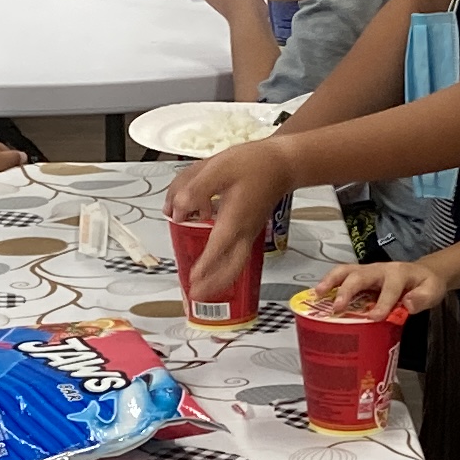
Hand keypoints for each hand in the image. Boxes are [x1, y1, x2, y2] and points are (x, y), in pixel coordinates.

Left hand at [164, 140, 290, 302]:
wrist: (282, 163)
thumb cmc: (252, 164)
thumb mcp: (218, 169)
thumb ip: (194, 190)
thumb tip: (177, 211)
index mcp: (234, 219)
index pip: (218, 249)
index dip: (205, 266)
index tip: (192, 280)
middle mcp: (243, 231)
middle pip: (232, 268)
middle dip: (214, 284)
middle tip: (197, 296)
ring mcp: (249, 232)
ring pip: (236, 264)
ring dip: (220, 279)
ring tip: (203, 288)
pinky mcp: (250, 228)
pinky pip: (237, 255)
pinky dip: (225, 266)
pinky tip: (213, 264)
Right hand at [305, 257, 443, 320]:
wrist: (422, 273)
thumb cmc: (426, 284)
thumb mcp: (432, 291)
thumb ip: (422, 298)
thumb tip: (408, 304)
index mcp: (398, 274)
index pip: (389, 288)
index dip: (382, 303)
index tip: (375, 317)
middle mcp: (380, 270)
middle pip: (360, 275)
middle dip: (347, 290)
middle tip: (336, 307)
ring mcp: (367, 271)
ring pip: (346, 271)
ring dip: (331, 281)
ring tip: (317, 294)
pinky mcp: (360, 276)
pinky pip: (342, 277)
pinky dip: (329, 284)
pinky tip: (319, 297)